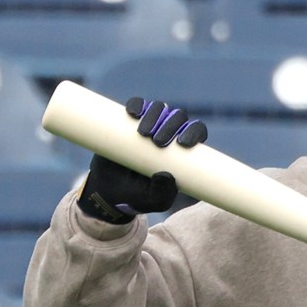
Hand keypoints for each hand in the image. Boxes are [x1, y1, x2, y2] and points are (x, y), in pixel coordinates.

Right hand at [76, 97, 207, 223]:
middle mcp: (168, 133)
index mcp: (182, 150)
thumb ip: (163, 193)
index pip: (196, 132)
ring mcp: (149, 124)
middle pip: (179, 118)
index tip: (183, 144)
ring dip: (155, 115)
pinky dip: (137, 105)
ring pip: (160, 109)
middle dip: (172, 126)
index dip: (194, 132)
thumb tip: (167, 175)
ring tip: (143, 134)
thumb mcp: (154, 201)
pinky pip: (137, 105)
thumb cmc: (139, 197)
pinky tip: (133, 112)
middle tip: (158, 143)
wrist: (109, 192)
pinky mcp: (129, 121)